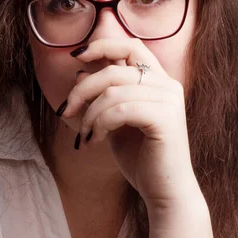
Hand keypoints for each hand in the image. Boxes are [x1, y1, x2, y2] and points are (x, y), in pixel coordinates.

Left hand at [60, 37, 200, 208]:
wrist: (164, 191)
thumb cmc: (140, 158)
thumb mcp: (115, 121)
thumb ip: (104, 96)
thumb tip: (79, 73)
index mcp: (159, 81)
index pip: (131, 46)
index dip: (102, 45)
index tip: (76, 57)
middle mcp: (168, 85)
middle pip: (114, 70)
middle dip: (83, 90)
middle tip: (67, 112)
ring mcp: (169, 99)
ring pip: (114, 92)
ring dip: (90, 114)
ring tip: (85, 135)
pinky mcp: (165, 117)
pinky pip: (120, 110)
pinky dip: (100, 124)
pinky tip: (95, 141)